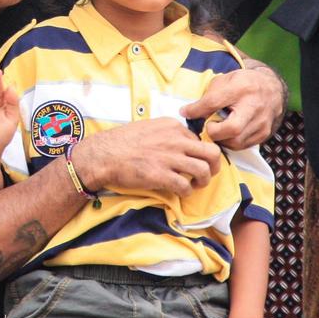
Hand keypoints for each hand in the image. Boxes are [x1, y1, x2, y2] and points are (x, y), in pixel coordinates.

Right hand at [71, 118, 219, 196]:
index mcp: (172, 126)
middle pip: (212, 152)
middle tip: (207, 174)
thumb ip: (168, 134)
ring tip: (195, 185)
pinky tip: (180, 191)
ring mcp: (169, 157)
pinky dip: (186, 192)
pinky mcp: (162, 175)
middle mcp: (175, 140)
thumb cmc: (122, 142)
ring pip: (204, 170)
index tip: (194, 161)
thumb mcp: (149, 127)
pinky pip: (186, 186)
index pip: (200, 139)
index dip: (199, 153)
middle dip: (215, 166)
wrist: (104, 155)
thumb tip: (181, 144)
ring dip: (203, 181)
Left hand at [182, 62, 285, 148]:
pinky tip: (226, 134)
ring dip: (221, 139)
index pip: (214, 102)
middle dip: (214, 131)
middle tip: (208, 126)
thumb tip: (187, 113)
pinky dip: (230, 142)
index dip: (196, 110)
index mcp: (241, 87)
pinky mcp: (264, 133)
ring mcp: (261, 122)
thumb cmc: (241, 84)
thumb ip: (208, 96)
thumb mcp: (224, 81)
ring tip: (217, 129)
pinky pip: (242, 146)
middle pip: (231, 128)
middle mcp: (254, 106)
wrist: (270, 89)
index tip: (185, 112)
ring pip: (236, 141)